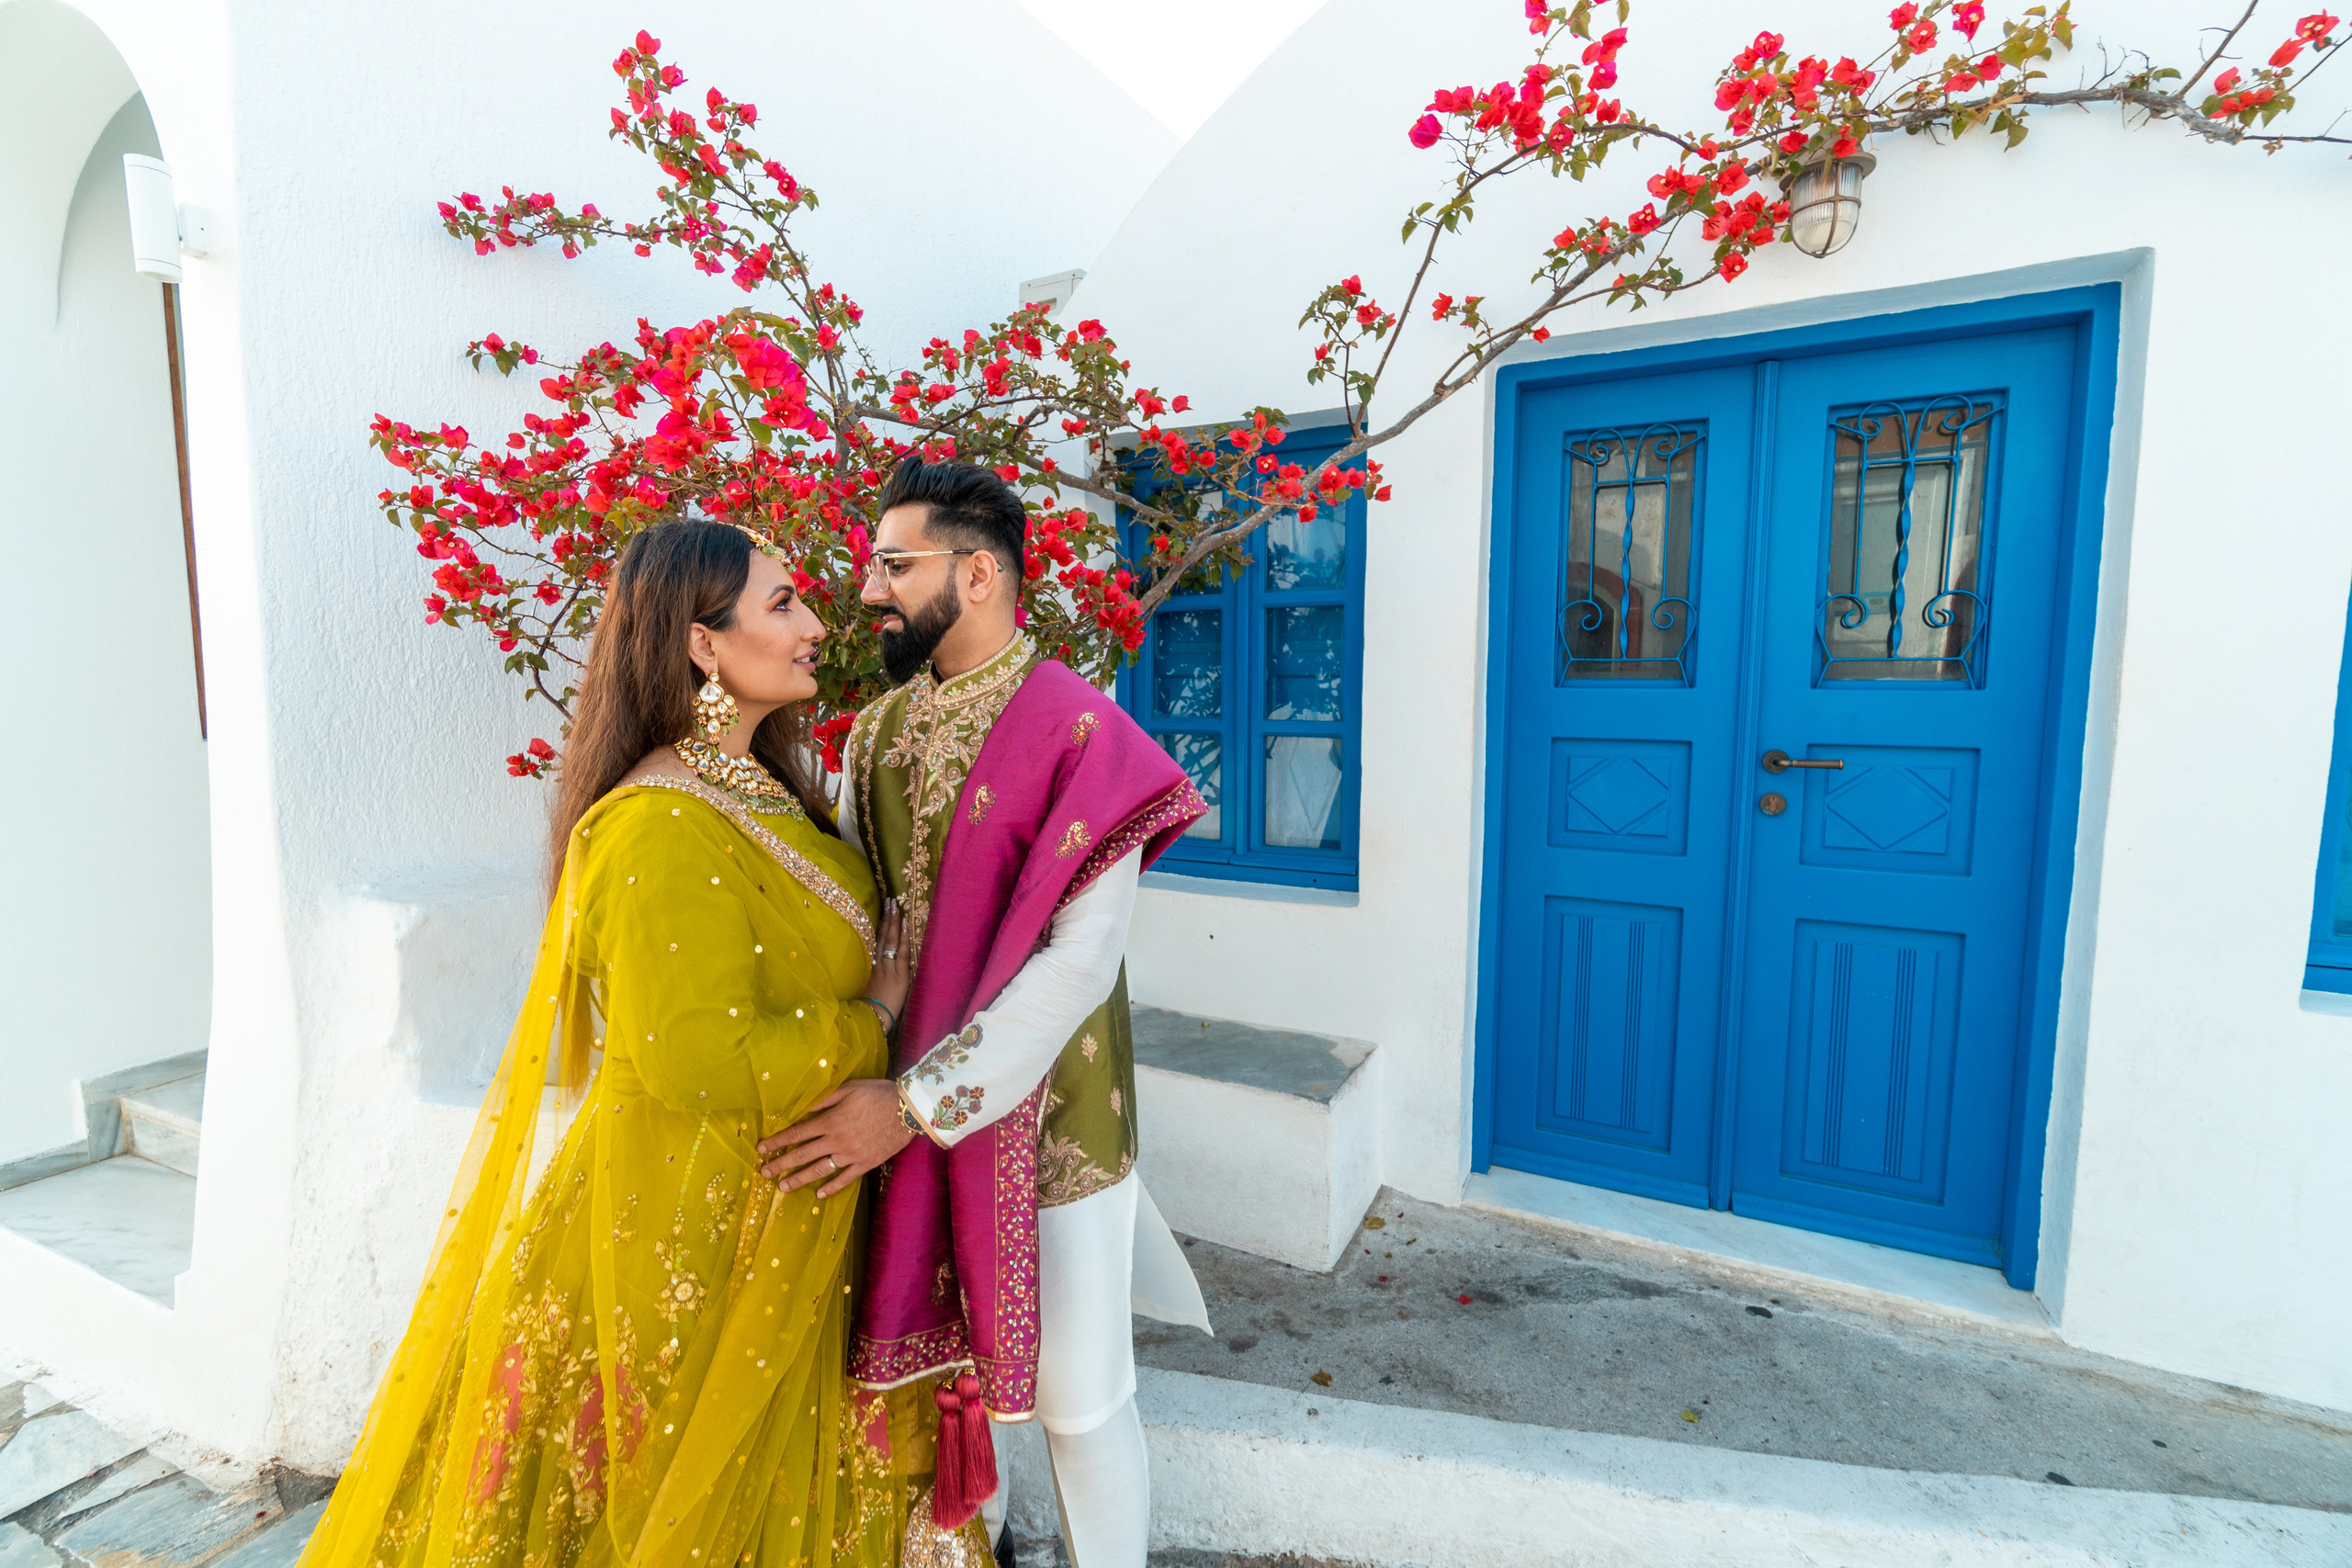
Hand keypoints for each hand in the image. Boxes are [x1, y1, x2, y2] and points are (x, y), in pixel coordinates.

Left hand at [758, 1079, 915, 1197]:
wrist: (908, 1110)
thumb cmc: (878, 1094)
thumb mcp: (849, 1088)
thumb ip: (824, 1099)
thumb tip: (802, 1108)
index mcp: (830, 1121)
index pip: (796, 1134)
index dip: (777, 1142)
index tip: (761, 1149)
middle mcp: (836, 1141)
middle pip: (802, 1155)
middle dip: (780, 1164)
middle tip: (764, 1173)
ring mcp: (850, 1155)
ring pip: (819, 1170)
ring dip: (799, 1179)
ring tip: (783, 1187)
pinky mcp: (865, 1163)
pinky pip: (845, 1179)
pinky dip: (831, 1187)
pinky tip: (819, 1194)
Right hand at [863, 901, 909, 1022]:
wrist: (871, 1019)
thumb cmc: (867, 1009)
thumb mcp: (865, 989)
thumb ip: (868, 977)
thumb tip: (872, 967)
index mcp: (870, 967)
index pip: (874, 942)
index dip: (878, 926)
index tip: (881, 911)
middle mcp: (878, 964)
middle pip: (881, 936)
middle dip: (886, 918)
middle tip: (889, 900)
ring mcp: (888, 968)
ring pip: (890, 941)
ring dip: (893, 922)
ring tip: (895, 905)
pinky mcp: (899, 975)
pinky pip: (900, 953)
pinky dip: (902, 938)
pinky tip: (904, 925)